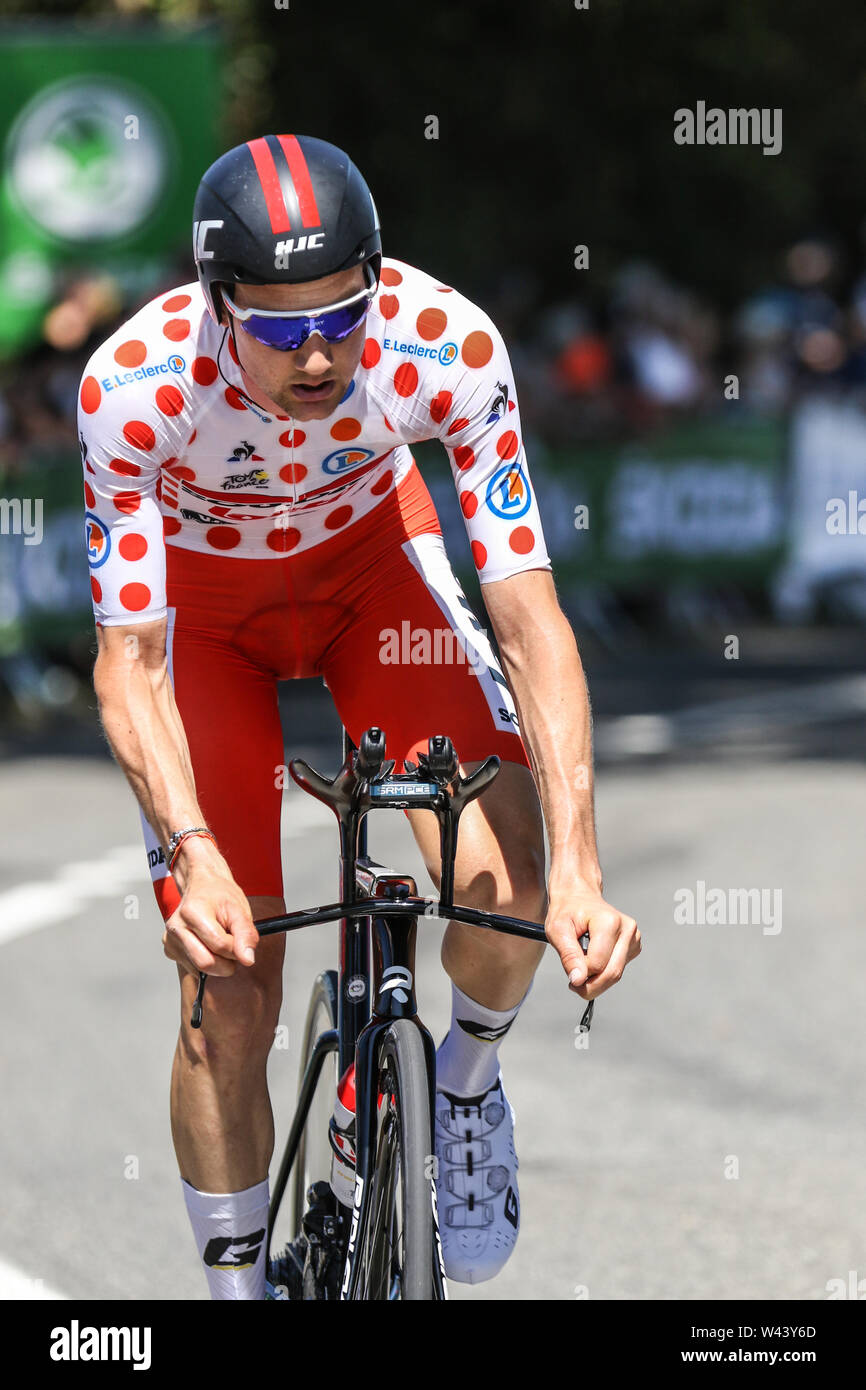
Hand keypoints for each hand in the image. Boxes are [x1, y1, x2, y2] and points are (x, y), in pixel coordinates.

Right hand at [162, 846, 258, 976]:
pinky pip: (193, 968)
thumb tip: (247, 960)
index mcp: (192, 912)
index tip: (240, 939)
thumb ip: (246, 934)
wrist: (202, 886)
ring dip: (217, 963)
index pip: (219, 945)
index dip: (236, 948)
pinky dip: (206, 961)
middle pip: (205, 962)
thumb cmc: (219, 895)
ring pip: (199, 969)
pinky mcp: (170, 950)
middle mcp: (176, 927)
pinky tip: (208, 945)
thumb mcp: (239, 909)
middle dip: (226, 961)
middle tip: (232, 946)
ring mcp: (170, 940)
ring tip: (220, 941)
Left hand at [544, 886, 640, 999]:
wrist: (578, 896)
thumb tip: (578, 980)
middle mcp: (626, 929)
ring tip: (581, 962)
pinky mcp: (633, 945)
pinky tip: (594, 957)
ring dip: (597, 978)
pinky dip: (604, 971)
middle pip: (612, 973)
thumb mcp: (558, 930)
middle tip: (574, 982)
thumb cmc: (567, 910)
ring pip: (616, 974)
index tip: (569, 974)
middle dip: (591, 984)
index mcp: (609, 922)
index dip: (580, 974)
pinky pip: (619, 968)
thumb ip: (568, 956)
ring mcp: (633, 937)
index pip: (597, 964)